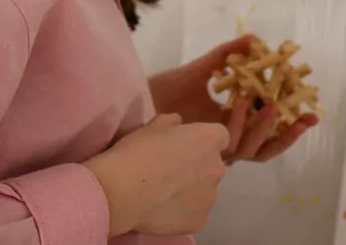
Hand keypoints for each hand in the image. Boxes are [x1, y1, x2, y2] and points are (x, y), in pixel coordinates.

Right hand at [84, 113, 228, 236]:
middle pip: (212, 165)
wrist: (125, 190)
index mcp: (208, 140)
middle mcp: (216, 169)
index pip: (220, 136)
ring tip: (165, 192)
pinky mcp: (199, 222)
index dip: (203, 139)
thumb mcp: (153, 125)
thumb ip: (173, 123)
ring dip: (191, 189)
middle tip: (172, 169)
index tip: (187, 143)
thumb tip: (179, 125)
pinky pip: (194, 212)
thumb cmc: (140, 150)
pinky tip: (163, 208)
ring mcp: (209, 199)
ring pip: (204, 191)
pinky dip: (183, 210)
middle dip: (198, 166)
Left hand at [148, 36, 317, 163]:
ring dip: (264, 128)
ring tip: (272, 106)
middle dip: (288, 134)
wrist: (137, 100)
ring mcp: (213, 146)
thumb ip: (227, 54)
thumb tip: (253, 38)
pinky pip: (227, 140)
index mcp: (230, 126)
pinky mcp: (200, 146)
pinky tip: (244, 102)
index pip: (267, 133)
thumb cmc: (167, 89)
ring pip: (250, 149)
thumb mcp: (202, 68)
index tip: (311, 112)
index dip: (290, 126)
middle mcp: (225, 141)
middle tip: (306, 117)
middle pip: (266, 147)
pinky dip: (238, 122)